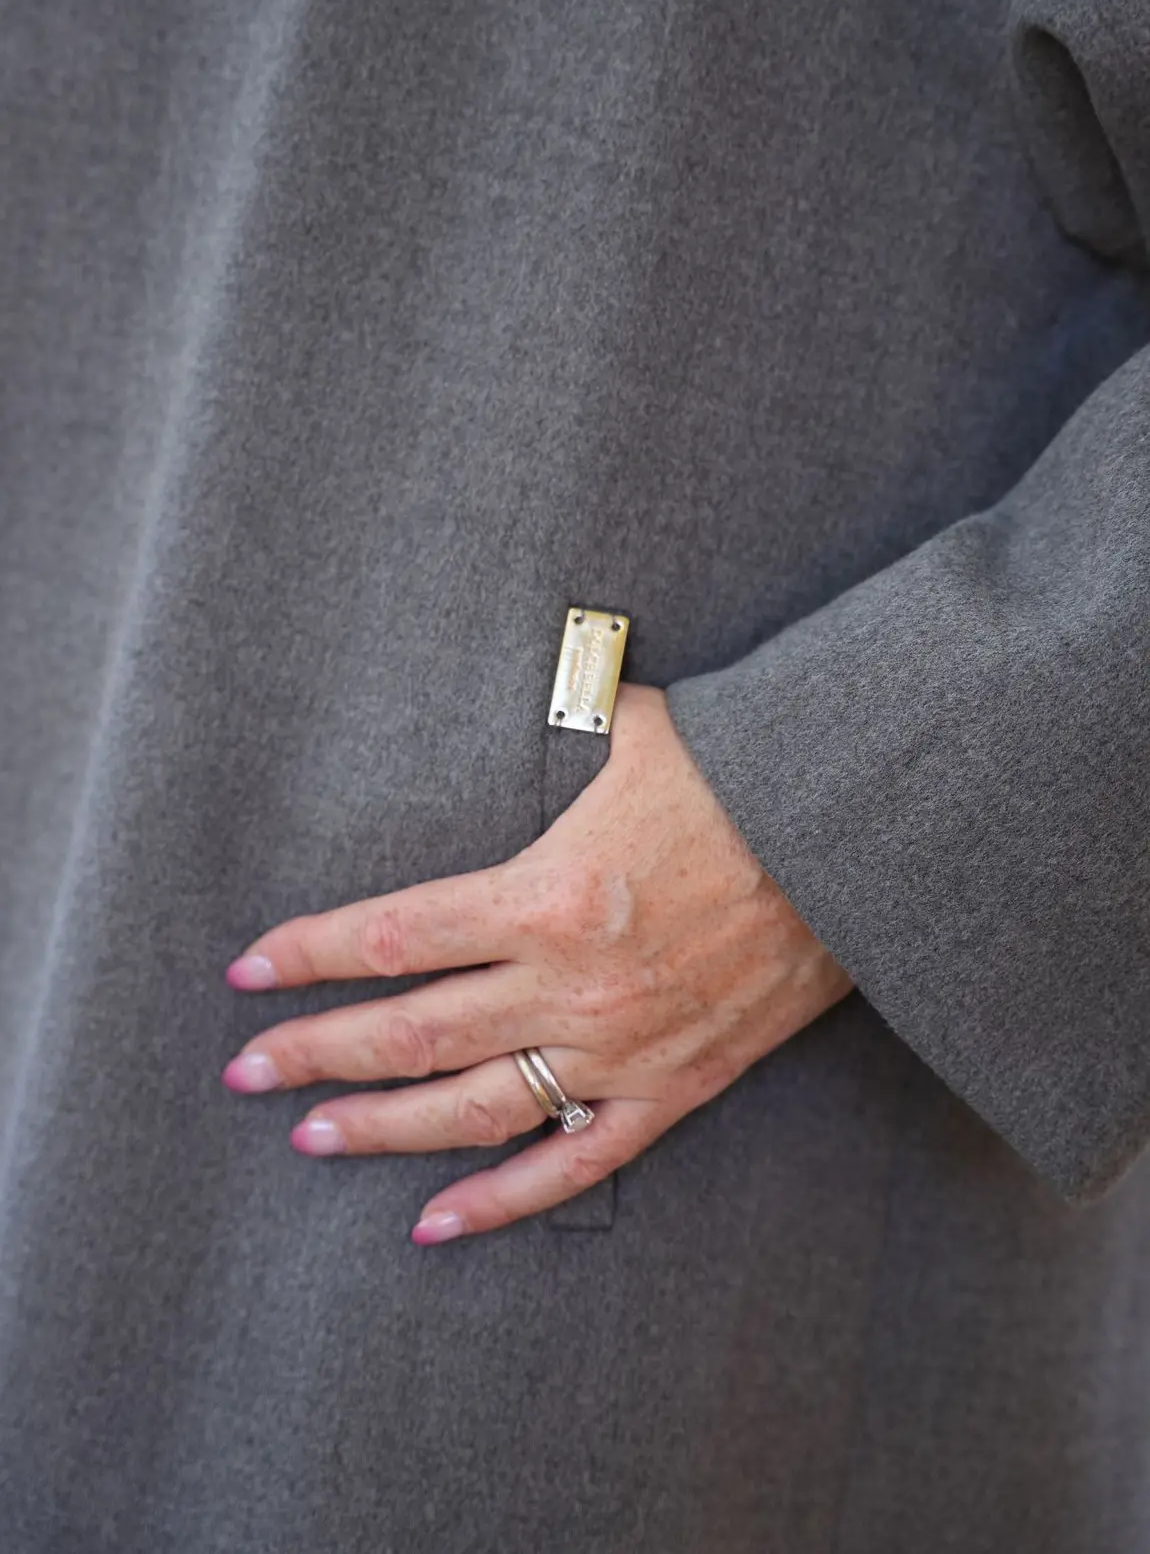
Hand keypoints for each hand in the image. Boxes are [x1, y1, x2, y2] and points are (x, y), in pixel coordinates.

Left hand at [221, 682, 852, 1241]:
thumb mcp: (641, 729)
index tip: (251, 971)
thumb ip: (566, 718)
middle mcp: (567, 983)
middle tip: (247, 1070)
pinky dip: (503, 1200)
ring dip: (382, 1127)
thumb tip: (542, 678)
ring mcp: (618, 1046)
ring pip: (473, 1108)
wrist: (861, 846)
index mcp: (546, 892)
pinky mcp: (672, 1087)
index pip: (395, 934)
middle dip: (314, 1050)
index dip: (311, 955)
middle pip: (410, 1031)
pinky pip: (575, 1161)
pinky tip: (439, 1223)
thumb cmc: (749, 776)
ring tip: (312, 1135)